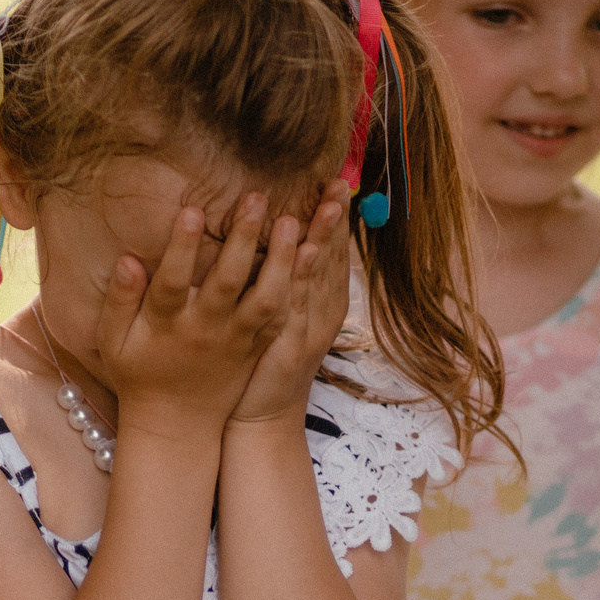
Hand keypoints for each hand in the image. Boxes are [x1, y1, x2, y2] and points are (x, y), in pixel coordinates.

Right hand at [95, 192, 306, 429]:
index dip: (182, 247)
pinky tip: (311, 254)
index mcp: (167, 325)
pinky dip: (298, 286)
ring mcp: (237, 340)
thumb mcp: (115, 342)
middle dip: (243, 239)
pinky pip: (283, 315)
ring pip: (266, 299)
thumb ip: (120, 301)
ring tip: (293, 221)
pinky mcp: (257, 347)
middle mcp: (206, 331)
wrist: (176, 424)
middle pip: (228, 282)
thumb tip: (128, 260)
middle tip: (257, 198)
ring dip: (281, 259)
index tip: (192, 210)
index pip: (173, 281)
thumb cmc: (139, 374)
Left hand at [233, 186, 352, 426]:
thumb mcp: (283, 315)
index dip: (336, 218)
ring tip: (328, 204)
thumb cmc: (265, 361)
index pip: (332, 250)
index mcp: (322, 300)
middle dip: (336, 219)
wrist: (260, 418)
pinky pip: (297, 305)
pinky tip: (308, 251)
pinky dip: (305, 277)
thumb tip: (290, 237)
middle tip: (339, 181)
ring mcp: (310, 330)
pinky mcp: (291, 347)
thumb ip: (287, 278)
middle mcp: (322, 312)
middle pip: (332, 257)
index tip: (337, 181)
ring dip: (325, 238)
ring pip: (320, 277)